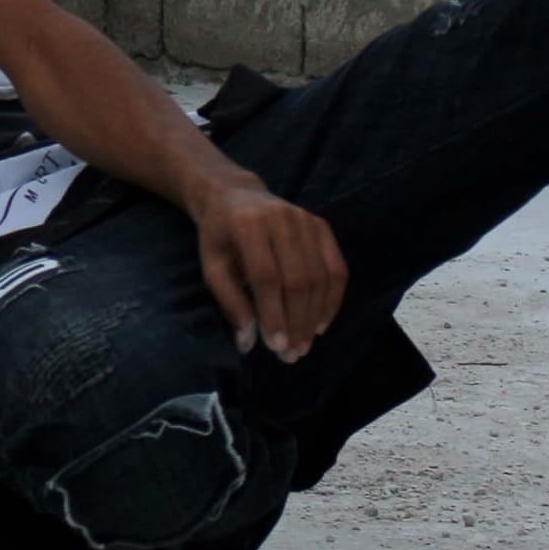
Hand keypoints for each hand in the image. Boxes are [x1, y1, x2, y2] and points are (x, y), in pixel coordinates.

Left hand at [190, 179, 345, 363]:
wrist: (235, 195)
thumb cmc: (220, 236)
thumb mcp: (212, 266)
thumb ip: (230, 303)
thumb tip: (248, 343)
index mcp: (248, 225)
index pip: (267, 276)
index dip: (274, 314)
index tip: (275, 347)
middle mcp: (282, 218)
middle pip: (298, 278)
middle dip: (297, 321)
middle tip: (292, 355)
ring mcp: (306, 220)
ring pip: (320, 276)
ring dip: (315, 317)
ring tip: (304, 346)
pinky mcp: (321, 226)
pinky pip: (336, 267)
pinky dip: (332, 299)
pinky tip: (321, 324)